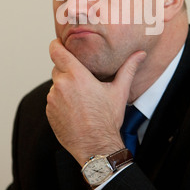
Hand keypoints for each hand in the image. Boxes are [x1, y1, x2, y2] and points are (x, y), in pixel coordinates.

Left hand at [46, 38, 145, 165]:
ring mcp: (53, 99)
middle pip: (58, 68)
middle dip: (67, 70)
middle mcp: (61, 85)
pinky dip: (61, 101)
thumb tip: (140, 54)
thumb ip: (128, 69)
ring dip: (65, 87)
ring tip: (81, 99)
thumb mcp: (119, 91)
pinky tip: (75, 110)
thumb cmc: (107, 119)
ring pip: (56, 85)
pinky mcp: (49, 112)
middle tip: (82, 80)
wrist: (96, 146)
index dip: (56, 44)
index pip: (57, 51)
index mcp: (77, 75)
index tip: (59, 43)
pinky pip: (53, 100)